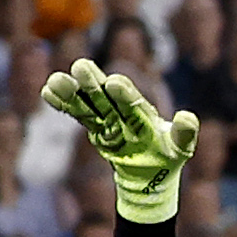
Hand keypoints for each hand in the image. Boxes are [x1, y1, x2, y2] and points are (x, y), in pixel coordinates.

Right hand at [43, 60, 200, 224]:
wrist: (150, 169)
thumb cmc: (167, 154)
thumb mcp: (180, 148)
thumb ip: (184, 134)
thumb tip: (188, 117)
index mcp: (144, 111)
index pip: (132, 100)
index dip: (123, 92)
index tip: (113, 82)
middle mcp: (122, 110)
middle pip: (105, 95)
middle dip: (93, 83)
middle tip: (81, 66)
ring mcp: (107, 118)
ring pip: (87, 103)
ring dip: (72, 93)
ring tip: (56, 80)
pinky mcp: (96, 129)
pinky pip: (79, 115)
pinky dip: (64, 105)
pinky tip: (48, 93)